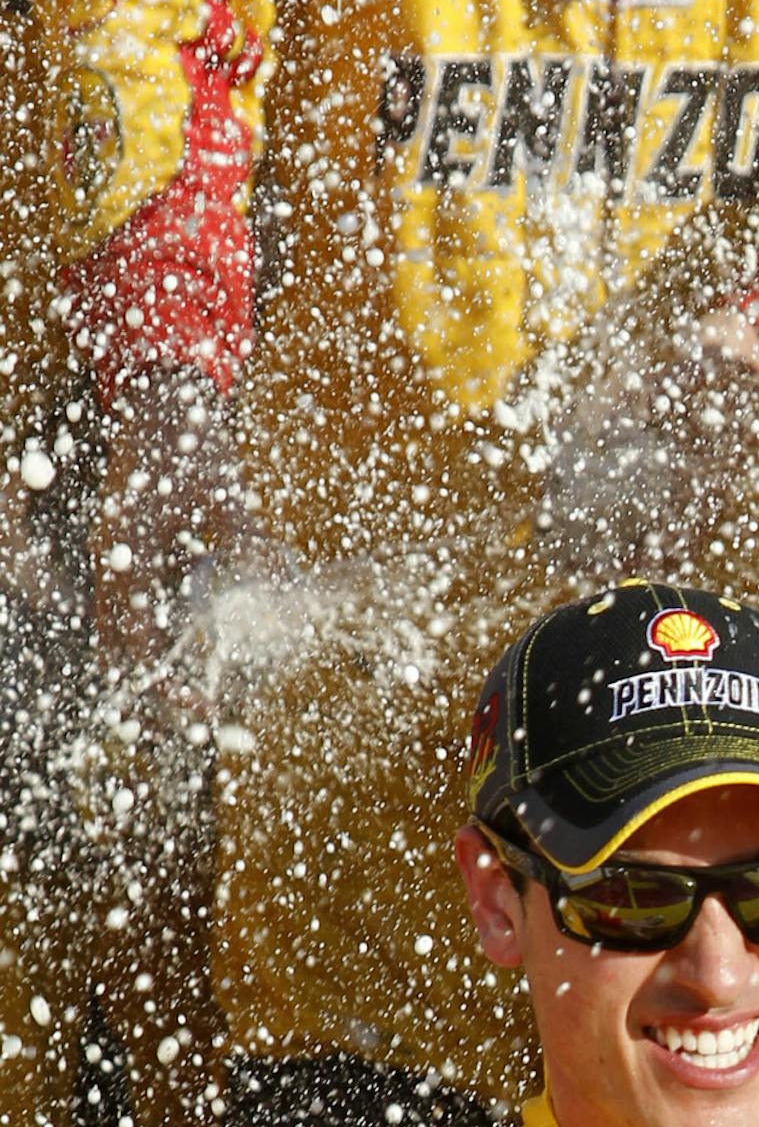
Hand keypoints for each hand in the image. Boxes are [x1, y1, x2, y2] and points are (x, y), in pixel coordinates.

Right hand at [95, 365, 249, 680]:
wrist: (161, 403)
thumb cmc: (190, 442)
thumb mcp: (224, 491)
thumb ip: (245, 537)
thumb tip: (280, 579)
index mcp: (125, 548)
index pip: (134, 637)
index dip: (164, 682)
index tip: (201, 708)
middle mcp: (111, 561)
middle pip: (117, 649)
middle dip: (155, 693)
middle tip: (203, 722)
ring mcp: (116, 561)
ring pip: (119, 636)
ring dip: (153, 674)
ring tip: (197, 707)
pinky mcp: (129, 560)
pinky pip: (133, 615)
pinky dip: (157, 645)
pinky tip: (192, 663)